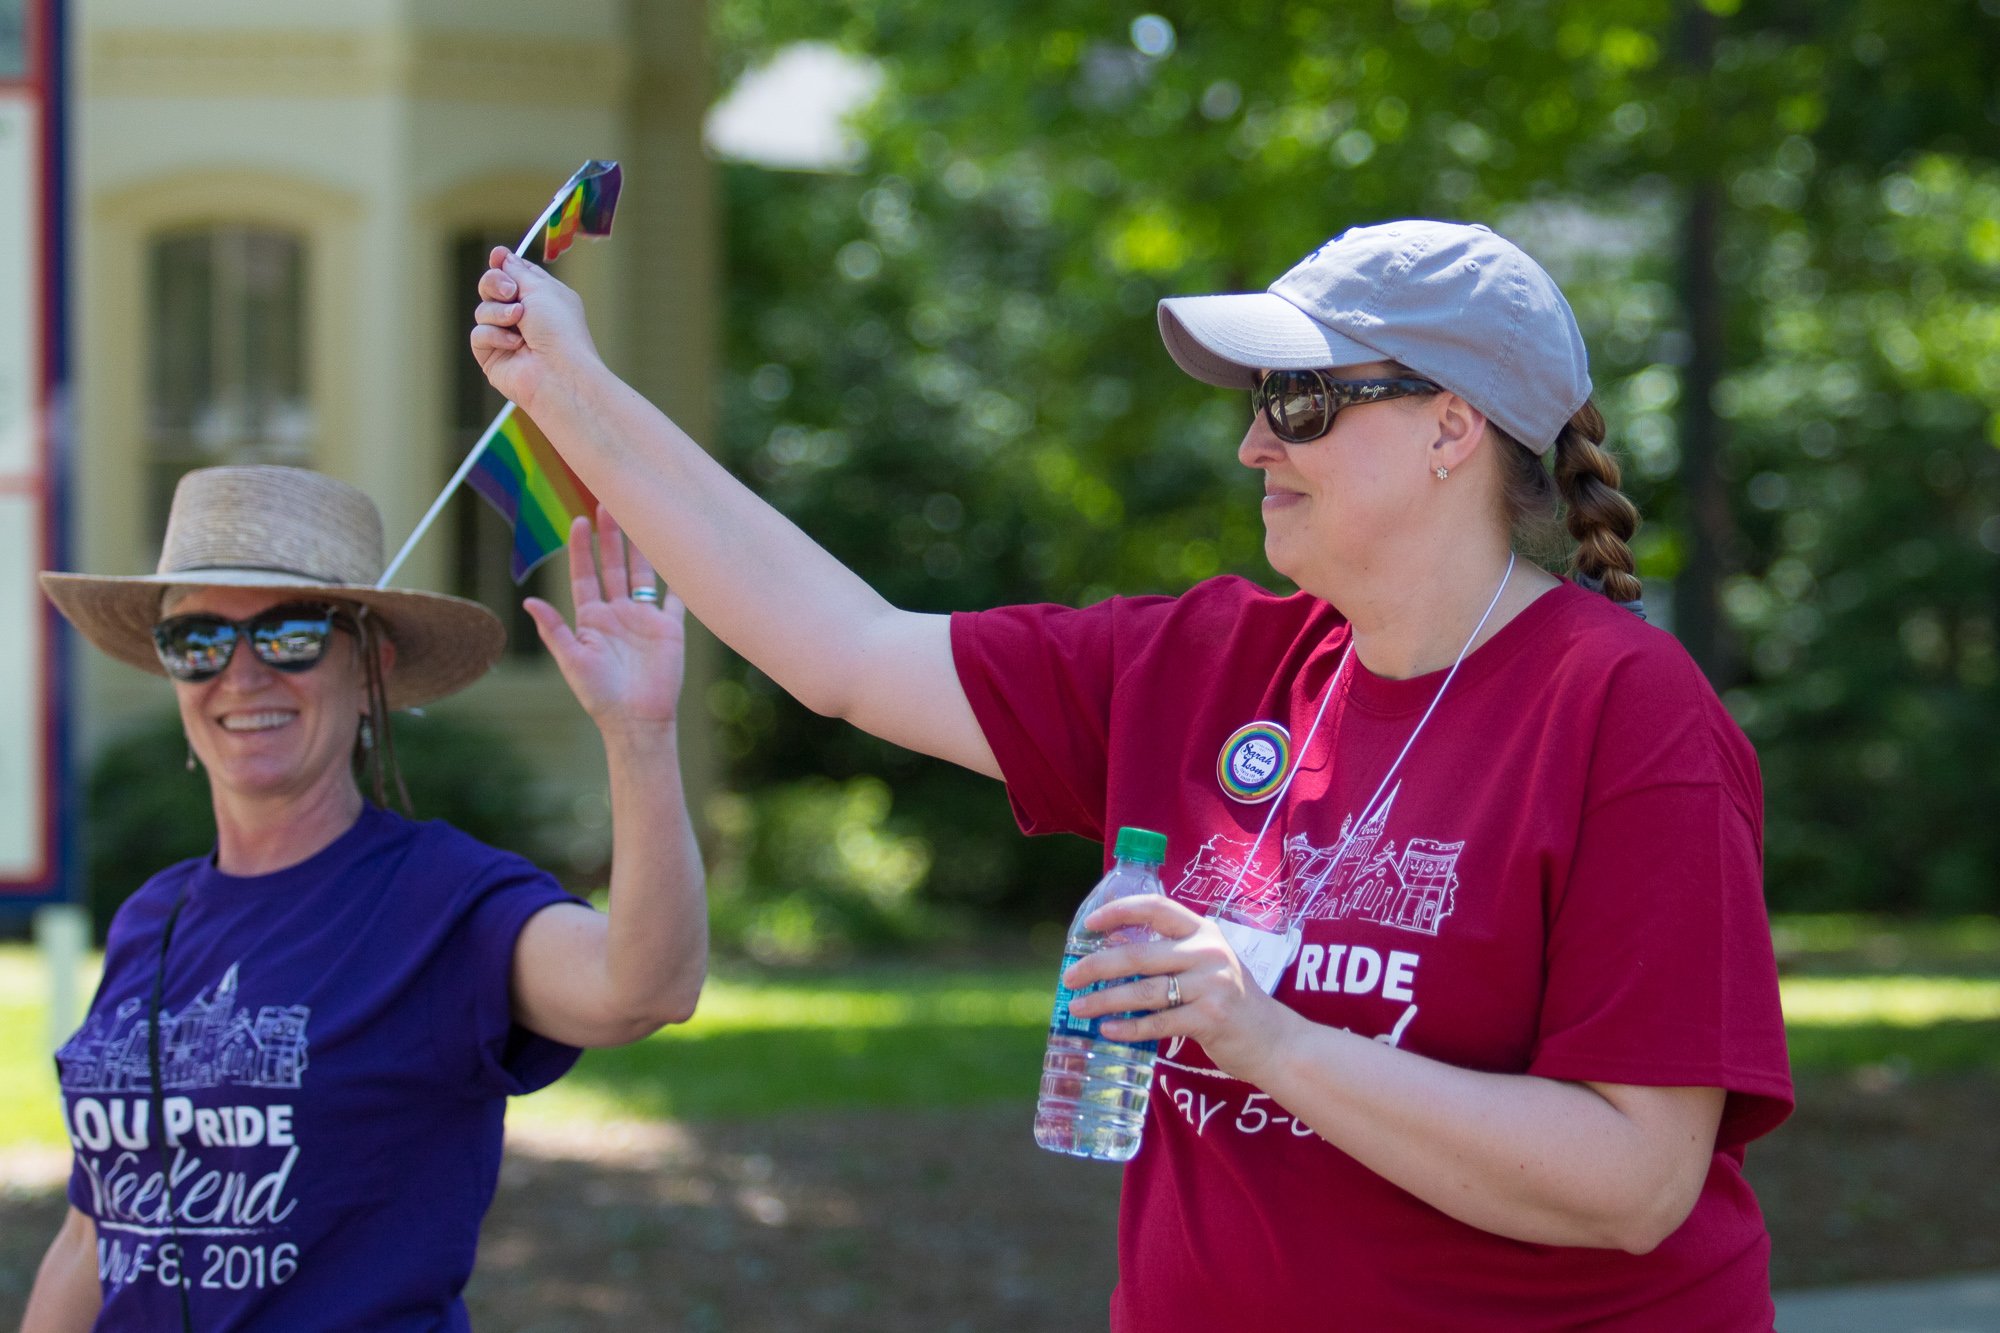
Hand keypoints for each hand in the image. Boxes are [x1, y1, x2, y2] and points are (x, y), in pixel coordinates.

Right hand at [470, 248, 601, 411]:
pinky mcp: (492, 357)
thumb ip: (517, 271)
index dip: (504, 264)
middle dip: (495, 283)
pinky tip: (514, 345)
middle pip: (491, 287)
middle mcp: (524, 318)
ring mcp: (506, 337)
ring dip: (499, 312)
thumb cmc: (559, 329)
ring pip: (483, 310)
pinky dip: (495, 336)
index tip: (497, 255)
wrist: (559, 370)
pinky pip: (479, 334)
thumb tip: (502, 256)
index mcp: (542, 299)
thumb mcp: (540, 289)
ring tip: (519, 322)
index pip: (516, 275)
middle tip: (510, 291)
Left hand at [524, 506, 685, 734]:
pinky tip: (680, 553)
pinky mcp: (670, 628)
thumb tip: (529, 600)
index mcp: (591, 619)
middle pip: (613, 566)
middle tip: (608, 502)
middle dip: (611, 536)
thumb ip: (554, 629)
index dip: (580, 548)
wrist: (637, 720)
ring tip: (640, 516)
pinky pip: (675, 597)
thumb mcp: (573, 660)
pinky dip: (679, 577)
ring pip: (642, 573)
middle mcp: (617, 614)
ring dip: (640, 547)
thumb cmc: (600, 696)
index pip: (584, 574)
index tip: (578, 521)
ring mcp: (644, 619)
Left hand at [1062, 895, 1301, 1084]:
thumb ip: (1165, 951)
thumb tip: (1109, 942)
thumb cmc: (1230, 1000)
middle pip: (1140, 954)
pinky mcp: (1211, 1019)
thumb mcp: (1203, 964)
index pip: (1157, 908)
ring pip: (1144, 992)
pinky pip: (1158, 1023)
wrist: (1274, 1040)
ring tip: (1077, 1008)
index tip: (1089, 922)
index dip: (1120, 910)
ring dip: (1104, 1000)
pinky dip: (1129, 1028)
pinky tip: (1107, 1030)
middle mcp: (1208, 952)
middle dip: (1097, 965)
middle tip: (1068, 977)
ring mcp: (1212, 986)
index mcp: (1203, 931)